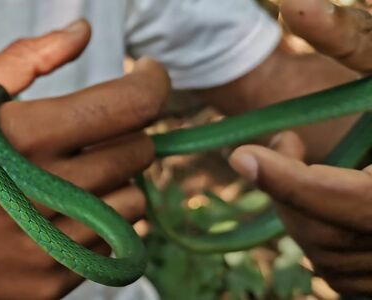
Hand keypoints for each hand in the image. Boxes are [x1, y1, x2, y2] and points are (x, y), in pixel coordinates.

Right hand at [0, 20, 170, 298]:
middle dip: (126, 132)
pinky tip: (59, 215)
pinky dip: (96, 226)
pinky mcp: (48, 284)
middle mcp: (42, 193)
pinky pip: (110, 248)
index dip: (151, 82)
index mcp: (23, 137)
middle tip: (93, 131)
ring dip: (115, 184)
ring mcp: (48, 245)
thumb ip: (26, 59)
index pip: (128, 106)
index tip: (146, 76)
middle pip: (138, 153)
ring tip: (73, 177)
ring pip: (134, 204)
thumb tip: (81, 31)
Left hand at [227, 1, 371, 294]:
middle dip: (290, 190)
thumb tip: (293, 6)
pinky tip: (330, 201)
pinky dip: (321, 238)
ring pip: (329, 259)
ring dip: (301, 213)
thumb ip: (355, 38)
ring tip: (309, 167)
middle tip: (282, 148)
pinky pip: (340, 277)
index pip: (351, 201)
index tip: (242, 156)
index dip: (291, 182)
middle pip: (330, 234)